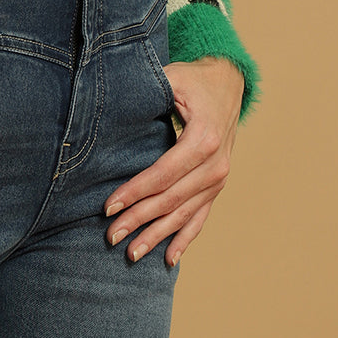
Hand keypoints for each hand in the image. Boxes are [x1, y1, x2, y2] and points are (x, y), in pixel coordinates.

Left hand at [103, 56, 243, 266]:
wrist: (228, 82)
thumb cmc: (193, 79)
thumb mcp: (171, 78)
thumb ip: (149, 92)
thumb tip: (114, 105)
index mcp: (204, 139)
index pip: (163, 174)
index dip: (135, 192)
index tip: (109, 206)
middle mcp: (216, 165)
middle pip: (171, 200)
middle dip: (139, 220)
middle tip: (111, 236)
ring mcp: (219, 178)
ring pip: (184, 214)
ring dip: (157, 236)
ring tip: (132, 253)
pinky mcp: (217, 185)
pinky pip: (200, 217)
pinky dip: (185, 239)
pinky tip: (169, 259)